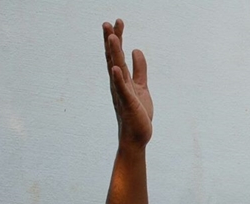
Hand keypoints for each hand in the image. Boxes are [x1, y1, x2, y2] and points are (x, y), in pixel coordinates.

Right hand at [103, 19, 152, 147]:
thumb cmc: (137, 112)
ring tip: (112, 37)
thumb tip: (136, 50)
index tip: (118, 21)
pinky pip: (122, 90)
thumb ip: (139, 69)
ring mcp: (122, 93)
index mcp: (122, 79)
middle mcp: (118, 84)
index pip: (117, 55)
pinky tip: (116, 68)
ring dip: (114, 54)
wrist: (136, 136)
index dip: (118, 38)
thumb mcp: (141, 87)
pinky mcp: (128, 104)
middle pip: (113, 58)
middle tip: (107, 22)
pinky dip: (118, 79)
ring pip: (116, 70)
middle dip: (111, 41)